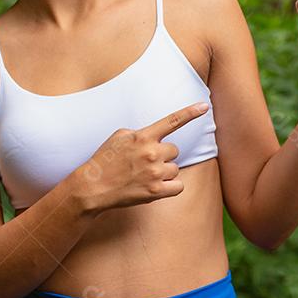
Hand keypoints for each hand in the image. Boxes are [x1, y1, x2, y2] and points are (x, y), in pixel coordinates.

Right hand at [75, 102, 210, 213]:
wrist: (93, 187)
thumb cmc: (105, 160)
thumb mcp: (119, 137)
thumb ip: (141, 133)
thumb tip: (155, 137)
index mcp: (143, 136)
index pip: (172, 121)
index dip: (190, 113)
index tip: (204, 106)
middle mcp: (151, 153)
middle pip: (175, 150)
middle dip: (163, 155)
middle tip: (145, 162)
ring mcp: (154, 173)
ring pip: (175, 169)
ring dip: (164, 172)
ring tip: (145, 176)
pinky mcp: (155, 191)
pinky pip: (178, 186)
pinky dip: (170, 187)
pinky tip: (157, 187)